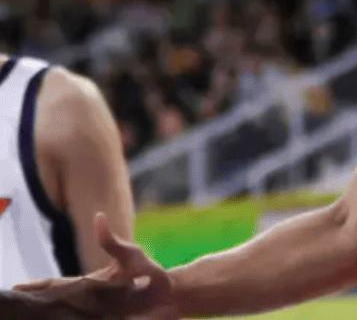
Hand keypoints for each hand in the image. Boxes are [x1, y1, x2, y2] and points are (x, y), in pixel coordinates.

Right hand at [14, 213, 178, 319]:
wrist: (171, 293)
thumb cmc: (148, 271)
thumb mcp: (130, 255)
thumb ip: (110, 242)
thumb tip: (98, 217)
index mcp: (89, 284)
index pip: (57, 285)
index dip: (37, 286)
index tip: (15, 287)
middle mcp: (88, 300)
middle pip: (56, 302)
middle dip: (36, 303)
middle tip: (15, 306)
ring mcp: (96, 313)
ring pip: (66, 315)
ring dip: (50, 316)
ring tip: (29, 317)